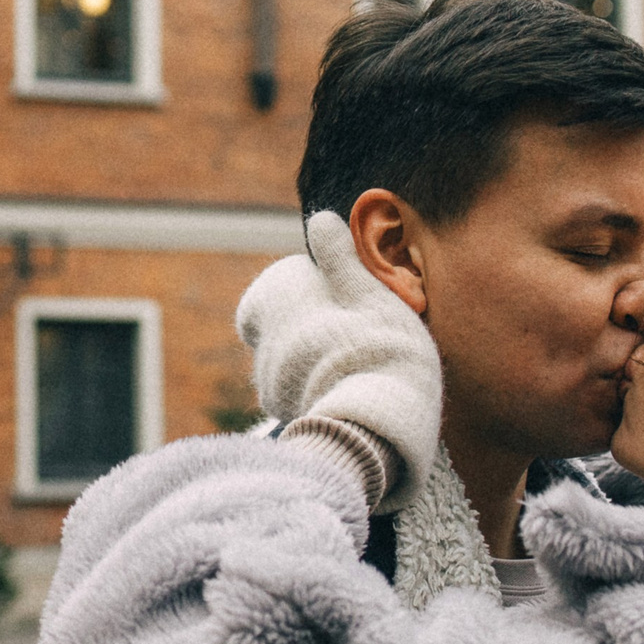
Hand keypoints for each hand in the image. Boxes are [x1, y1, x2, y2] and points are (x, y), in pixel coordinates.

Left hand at [237, 210, 443, 507]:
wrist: (379, 424)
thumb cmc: (381, 349)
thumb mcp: (369, 292)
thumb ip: (340, 259)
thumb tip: (319, 219)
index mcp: (276, 307)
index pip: (262, 300)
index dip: (291, 298)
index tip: (324, 301)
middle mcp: (264, 347)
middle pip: (276, 334)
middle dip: (304, 332)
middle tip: (350, 335)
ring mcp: (272, 388)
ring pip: (286, 369)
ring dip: (310, 365)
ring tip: (356, 369)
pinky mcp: (286, 420)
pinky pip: (297, 400)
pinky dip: (315, 394)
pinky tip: (349, 395)